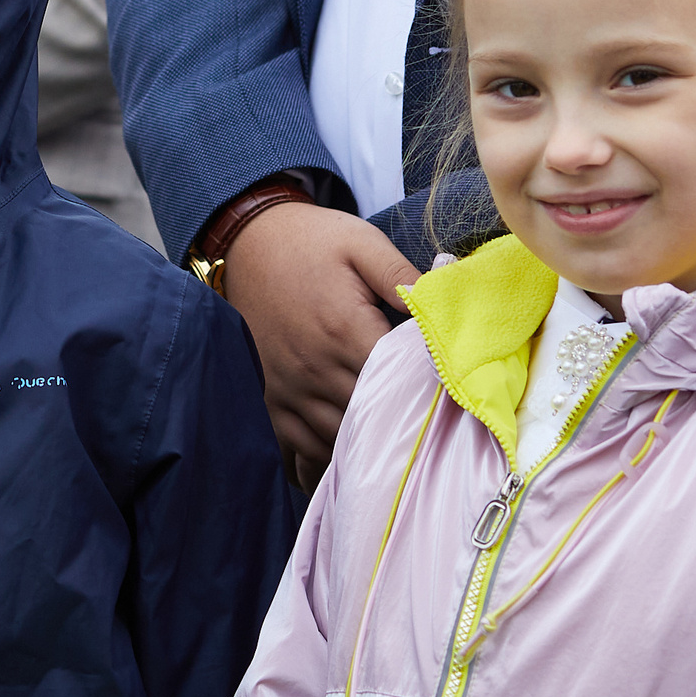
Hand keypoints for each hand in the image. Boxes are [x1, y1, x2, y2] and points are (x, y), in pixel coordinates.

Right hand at [222, 202, 418, 489]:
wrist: (247, 242)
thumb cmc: (311, 242)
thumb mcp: (361, 242)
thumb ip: (401, 274)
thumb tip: (442, 303)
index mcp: (344, 329)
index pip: (397, 378)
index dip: (426, 386)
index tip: (448, 387)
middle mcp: (315, 367)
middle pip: (371, 415)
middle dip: (400, 418)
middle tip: (428, 417)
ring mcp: (288, 388)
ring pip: (338, 438)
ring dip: (366, 439)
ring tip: (393, 435)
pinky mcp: (269, 400)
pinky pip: (301, 447)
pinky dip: (327, 455)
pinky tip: (349, 447)